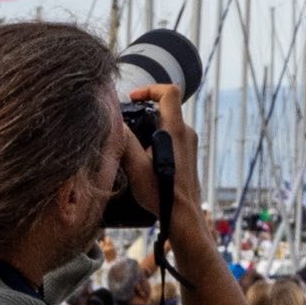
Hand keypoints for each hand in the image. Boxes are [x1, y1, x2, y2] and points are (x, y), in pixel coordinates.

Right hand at [121, 83, 200, 226]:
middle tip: (127, 126)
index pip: (170, 92)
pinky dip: (157, 140)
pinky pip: (172, 138)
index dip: (150, 88)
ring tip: (133, 147)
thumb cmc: (161, 193)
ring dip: (150, 129)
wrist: (183, 216)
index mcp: (175, 130)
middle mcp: (186, 133)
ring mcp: (190, 145)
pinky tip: (144, 160)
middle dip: (145, 112)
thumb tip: (115, 122)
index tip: (133, 98)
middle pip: (166, 109)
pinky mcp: (189, 156)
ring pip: (168, 125)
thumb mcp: (136, 167)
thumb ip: (125, 141)